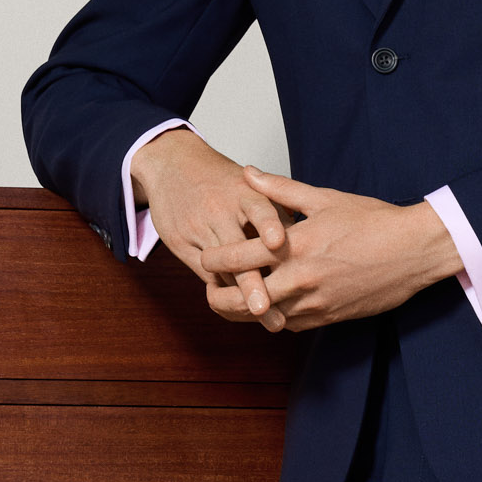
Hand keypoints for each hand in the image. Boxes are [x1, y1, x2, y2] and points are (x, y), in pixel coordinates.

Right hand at [128, 129, 292, 326]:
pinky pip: (205, 274)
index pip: (259, 210)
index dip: (267, 225)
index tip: (276, 243)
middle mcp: (221, 211)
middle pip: (236, 252)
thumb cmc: (222, 180)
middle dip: (251, 282)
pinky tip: (243, 310)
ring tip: (263, 318)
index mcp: (245, 193)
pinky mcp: (181, 244)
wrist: (172, 163)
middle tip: (266, 309)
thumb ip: (280, 211)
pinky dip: (224, 291)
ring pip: (220, 269)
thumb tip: (309, 238)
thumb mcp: (252, 186)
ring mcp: (198, 229)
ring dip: (241, 296)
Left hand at [199, 168, 464, 330]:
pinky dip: (275, 318)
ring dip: (246, 312)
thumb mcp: (324, 198)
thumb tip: (248, 174)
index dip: (215, 259)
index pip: (239, 259)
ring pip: (264, 319)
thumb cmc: (374, 222)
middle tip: (211, 290)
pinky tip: (272, 305)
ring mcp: (316, 303)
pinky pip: (291, 326)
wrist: (414, 251)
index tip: (207, 256)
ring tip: (235, 300)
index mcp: (295, 247)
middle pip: (243, 301)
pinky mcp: (330, 318)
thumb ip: (280, 189)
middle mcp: (301, 280)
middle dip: (219, 298)